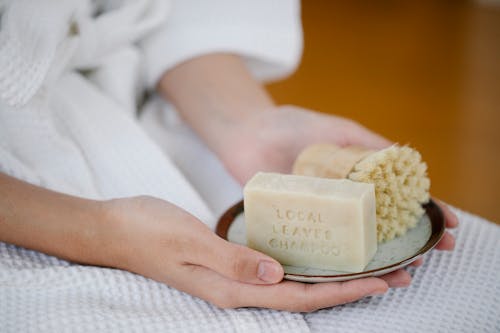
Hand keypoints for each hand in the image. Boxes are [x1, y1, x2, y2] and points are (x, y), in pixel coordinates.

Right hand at [102, 195, 410, 311]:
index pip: (297, 297)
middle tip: (394, 276)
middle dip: (349, 289)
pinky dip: (305, 266)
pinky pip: (276, 270)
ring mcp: (233, 279)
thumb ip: (232, 261)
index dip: (341, 292)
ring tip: (368, 268)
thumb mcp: (187, 241)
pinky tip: (318, 256)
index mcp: (230, 289)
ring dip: (332, 279)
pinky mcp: (229, 264)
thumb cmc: (146, 230)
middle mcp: (237, 290)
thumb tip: (277, 274)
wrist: (114, 228)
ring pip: (294, 285)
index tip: (381, 281)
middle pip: (304, 296)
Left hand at [219, 105, 456, 256]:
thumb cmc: (291, 126)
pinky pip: (318, 246)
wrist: (247, 133)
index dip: (424, 211)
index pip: (397, 198)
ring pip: (353, 242)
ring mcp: (319, 215)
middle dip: (407, 244)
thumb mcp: (336, 130)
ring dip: (378, 259)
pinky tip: (353, 271)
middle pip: (380, 226)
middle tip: (426, 256)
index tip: (447, 225)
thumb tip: (405, 157)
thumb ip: (366, 144)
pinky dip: (336, 260)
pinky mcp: (294, 224)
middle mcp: (341, 200)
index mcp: (357, 178)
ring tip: (399, 273)